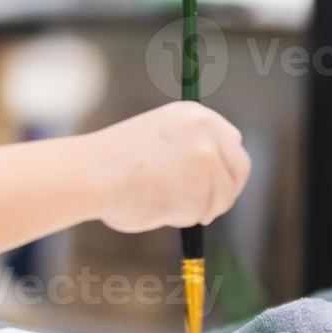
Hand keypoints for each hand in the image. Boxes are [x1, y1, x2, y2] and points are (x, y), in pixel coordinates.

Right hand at [87, 102, 249, 233]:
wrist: (92, 174)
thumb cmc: (112, 164)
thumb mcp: (158, 141)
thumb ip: (186, 152)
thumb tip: (208, 182)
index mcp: (194, 114)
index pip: (232, 142)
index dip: (225, 168)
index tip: (217, 185)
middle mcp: (207, 130)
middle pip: (239, 168)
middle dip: (225, 192)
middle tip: (205, 210)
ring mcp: (208, 158)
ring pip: (222, 197)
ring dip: (196, 208)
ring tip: (159, 203)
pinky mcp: (204, 187)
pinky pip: (202, 214)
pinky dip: (182, 218)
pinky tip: (156, 206)